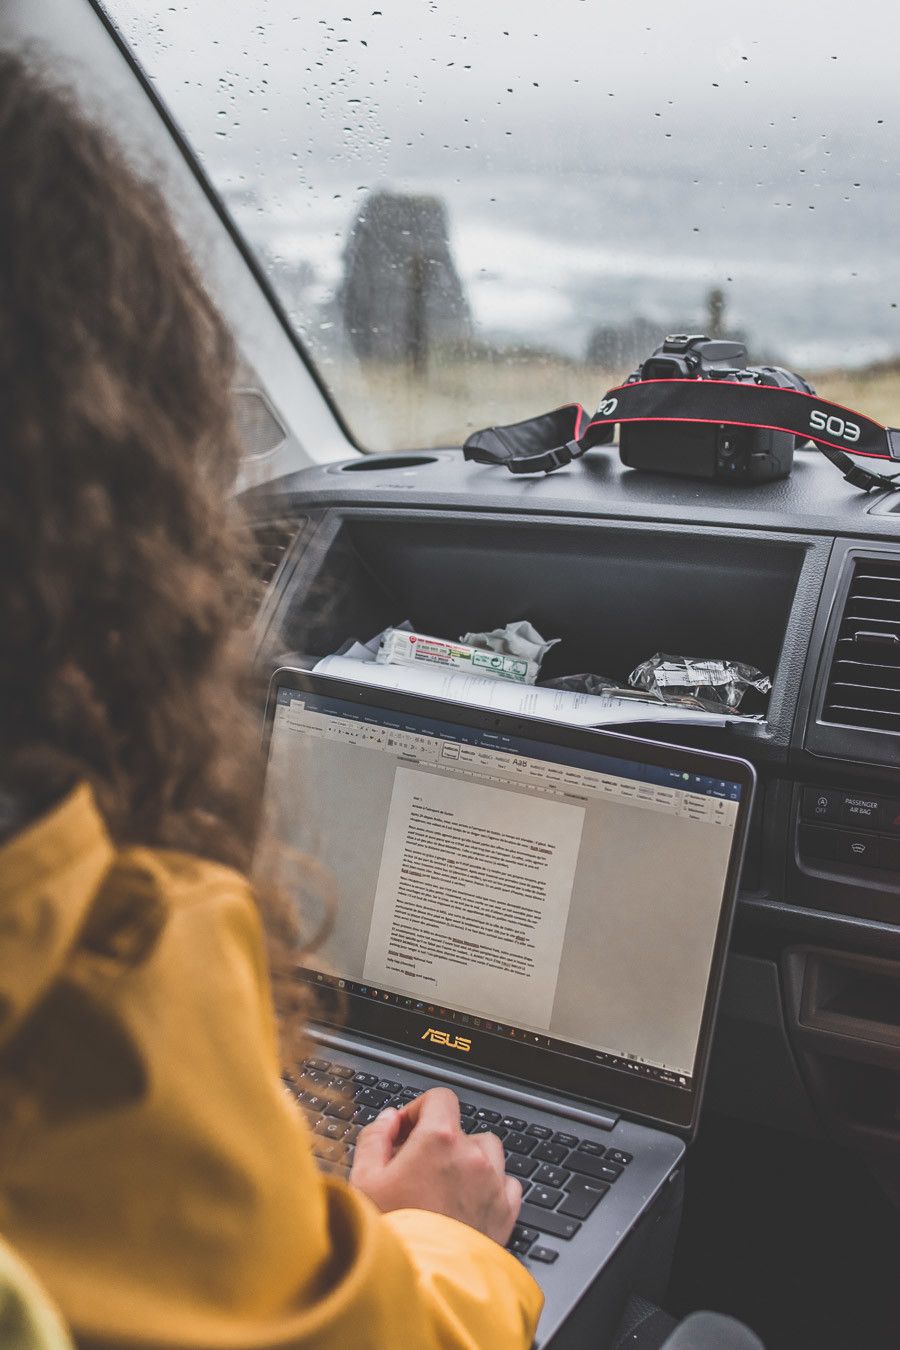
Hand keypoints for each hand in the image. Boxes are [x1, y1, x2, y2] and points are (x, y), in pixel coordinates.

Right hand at [349, 1087, 521, 1245]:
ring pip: (488, 1153)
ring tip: (444, 1185)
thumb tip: (389, 1119)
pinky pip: (507, 1184)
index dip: (420, 1110)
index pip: (440, 1099)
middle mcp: (472, 1156)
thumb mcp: (364, 1179)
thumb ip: (374, 1138)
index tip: (408, 1130)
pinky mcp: (505, 1213)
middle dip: (439, 1142)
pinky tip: (468, 1203)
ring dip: (468, 1160)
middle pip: (461, 1128)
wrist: (420, 1286)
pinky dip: (491, 1187)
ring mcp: (493, 1184)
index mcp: (439, 1139)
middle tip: (416, 1168)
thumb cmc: (391, 1234)